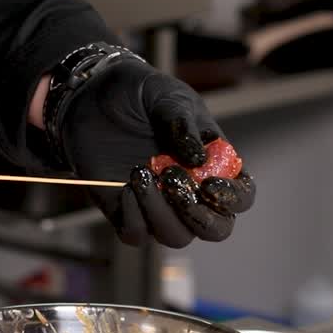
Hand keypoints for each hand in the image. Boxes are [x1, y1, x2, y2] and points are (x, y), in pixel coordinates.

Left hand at [46, 52, 254, 247]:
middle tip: (173, 180)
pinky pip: (136, 235)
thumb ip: (183, 125)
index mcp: (214, 164)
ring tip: (140, 173)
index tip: (209, 183)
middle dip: (198, 216)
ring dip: (161, 213)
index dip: (233, 199)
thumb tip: (198, 161)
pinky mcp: (124, 210)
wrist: (92, 95)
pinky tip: (124, 187)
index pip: (240, 197)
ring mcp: (158, 204)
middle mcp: (191, 191)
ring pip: (175, 237)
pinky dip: (133, 218)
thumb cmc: (139, 95)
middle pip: (215, 229)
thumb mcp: (166, 97)